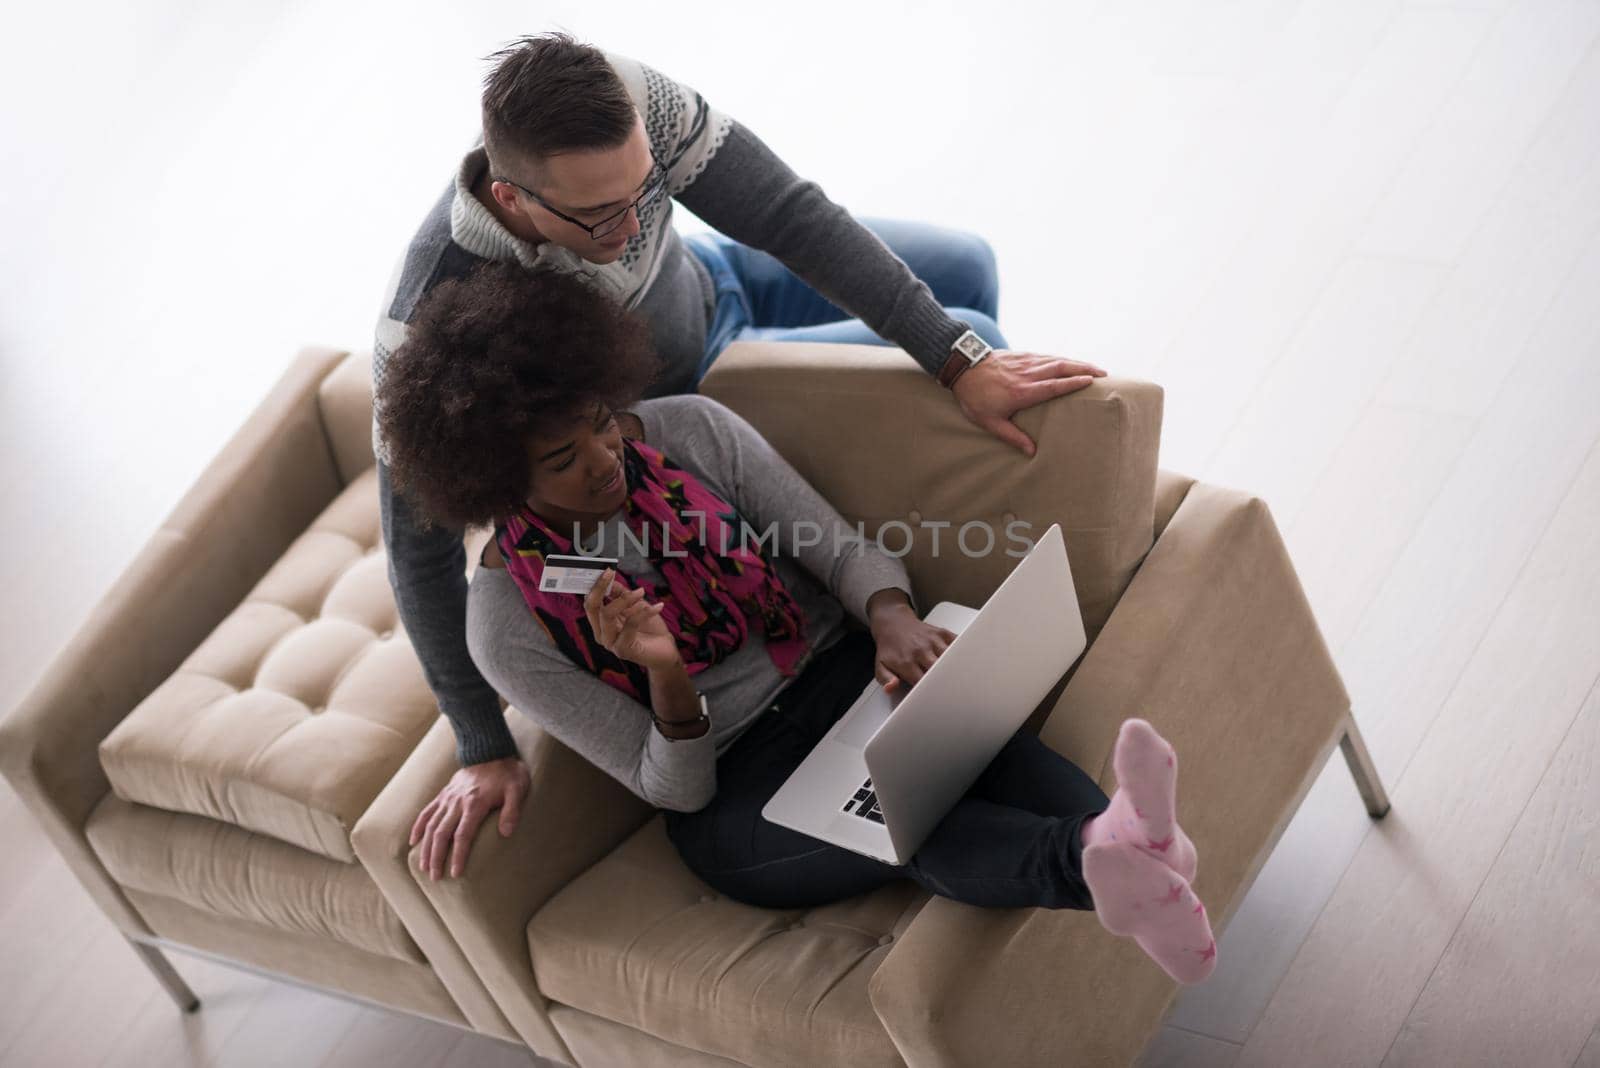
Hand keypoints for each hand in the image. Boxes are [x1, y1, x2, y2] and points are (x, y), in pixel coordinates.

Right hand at [410, 756, 529, 879]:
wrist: (489, 750)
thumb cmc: (507, 773)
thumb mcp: (517, 789)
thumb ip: (512, 810)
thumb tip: (506, 833)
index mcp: (475, 803)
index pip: (463, 835)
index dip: (458, 855)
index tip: (455, 873)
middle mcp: (457, 802)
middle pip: (442, 834)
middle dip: (437, 857)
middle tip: (435, 877)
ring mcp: (447, 798)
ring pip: (431, 825)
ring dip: (426, 847)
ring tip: (424, 868)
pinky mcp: (443, 794)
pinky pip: (426, 812)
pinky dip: (418, 827)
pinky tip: (413, 842)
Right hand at [583, 568, 679, 669]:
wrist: (665, 650)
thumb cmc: (649, 628)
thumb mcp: (635, 606)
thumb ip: (621, 594)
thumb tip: (611, 578)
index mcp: (601, 623)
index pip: (590, 603)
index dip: (595, 586)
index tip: (606, 570)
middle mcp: (602, 634)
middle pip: (592, 608)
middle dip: (600, 587)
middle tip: (611, 573)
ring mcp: (610, 643)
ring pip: (608, 615)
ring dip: (626, 599)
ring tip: (641, 592)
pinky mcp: (623, 650)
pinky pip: (630, 624)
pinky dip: (645, 612)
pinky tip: (658, 606)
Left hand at [867, 591, 957, 692]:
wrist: (893, 623)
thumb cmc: (890, 647)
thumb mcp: (880, 666)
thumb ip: (886, 679)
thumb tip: (891, 688)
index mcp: (906, 662)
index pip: (923, 683)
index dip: (930, 693)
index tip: (935, 699)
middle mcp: (920, 650)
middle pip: (940, 671)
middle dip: (946, 683)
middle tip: (952, 693)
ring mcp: (933, 640)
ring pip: (951, 658)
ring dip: (956, 669)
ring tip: (961, 680)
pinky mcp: (941, 633)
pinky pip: (957, 644)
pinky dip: (962, 654)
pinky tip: (963, 663)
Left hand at [951, 351, 1106, 456]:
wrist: (961, 367)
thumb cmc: (974, 397)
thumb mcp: (990, 422)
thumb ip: (1012, 436)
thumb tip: (1032, 452)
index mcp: (1022, 392)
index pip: (1053, 386)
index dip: (1073, 383)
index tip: (1091, 382)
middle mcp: (1027, 374)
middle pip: (1061, 368)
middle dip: (1084, 370)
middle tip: (1103, 374)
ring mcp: (1025, 362)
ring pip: (1056, 360)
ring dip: (1077, 363)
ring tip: (1094, 368)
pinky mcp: (1021, 355)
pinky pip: (1046, 356)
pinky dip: (1062, 359)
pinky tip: (1071, 363)